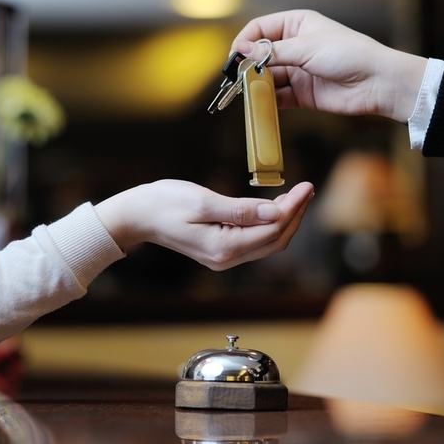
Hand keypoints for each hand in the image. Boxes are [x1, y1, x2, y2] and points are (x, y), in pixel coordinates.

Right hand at [94, 180, 313, 270]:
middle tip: (307, 188)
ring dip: (285, 219)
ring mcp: (224, 257)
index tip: (306, 185)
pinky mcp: (221, 250)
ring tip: (297, 195)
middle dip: (295, 214)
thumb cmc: (163, 203)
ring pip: (267, 242)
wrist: (137, 216)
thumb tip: (275, 211)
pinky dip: (270, 224)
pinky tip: (275, 206)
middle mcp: (227, 258)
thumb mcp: (203, 200)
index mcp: (224, 247)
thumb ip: (241, 209)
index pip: (273, 229)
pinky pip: (254, 240)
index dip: (294, 208)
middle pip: (276, 240)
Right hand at [231, 9, 427, 122]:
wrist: (377, 83)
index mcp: (297, 25)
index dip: (245, 41)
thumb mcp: (307, 47)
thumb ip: (273, 52)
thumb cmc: (349, 54)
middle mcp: (295, 47)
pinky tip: (260, 104)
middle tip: (237, 78)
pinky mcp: (302, 94)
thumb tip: (243, 50)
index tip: (235, 56)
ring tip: (247, 93)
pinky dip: (267, 102)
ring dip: (256, 85)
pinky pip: (278, 98)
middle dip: (248, 66)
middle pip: (261, 55)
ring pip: (268, 78)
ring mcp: (298, 71)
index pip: (260, 28)